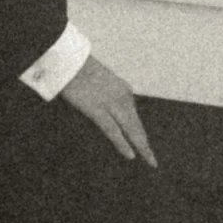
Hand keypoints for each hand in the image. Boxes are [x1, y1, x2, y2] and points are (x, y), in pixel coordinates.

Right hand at [64, 51, 157, 168]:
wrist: (69, 60)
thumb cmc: (79, 71)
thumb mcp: (99, 83)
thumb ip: (107, 96)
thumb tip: (106, 109)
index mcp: (124, 91)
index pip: (134, 118)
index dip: (140, 133)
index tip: (145, 145)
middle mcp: (122, 97)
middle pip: (136, 126)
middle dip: (145, 144)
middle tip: (153, 161)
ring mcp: (110, 104)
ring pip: (130, 130)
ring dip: (141, 147)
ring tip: (149, 161)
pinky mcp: (96, 109)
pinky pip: (112, 130)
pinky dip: (122, 143)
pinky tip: (130, 155)